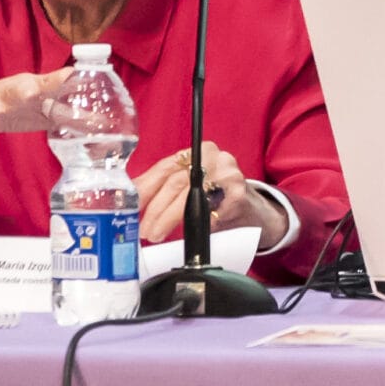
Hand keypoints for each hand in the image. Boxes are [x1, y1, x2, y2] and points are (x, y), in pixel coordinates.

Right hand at [0, 68, 72, 176]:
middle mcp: (10, 93)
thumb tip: (103, 122)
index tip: (73, 75)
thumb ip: (69, 112)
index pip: (47, 82)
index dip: (59, 80)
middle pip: (18, 89)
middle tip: (31, 91)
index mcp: (30, 87)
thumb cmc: (16, 104)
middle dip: (25, 89)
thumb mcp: (42, 106)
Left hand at [135, 143, 287, 251]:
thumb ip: (165, 187)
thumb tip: (131, 202)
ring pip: (190, 197)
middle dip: (155, 209)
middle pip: (175, 182)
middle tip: (144, 230)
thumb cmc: (216, 198)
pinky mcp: (239, 195)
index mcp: (197, 151)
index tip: (130, 206)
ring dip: (169, 219)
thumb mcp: (191, 185)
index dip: (144, 188)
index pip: (165, 168)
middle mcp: (214, 157)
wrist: (254, 210)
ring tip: (157, 234)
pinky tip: (188, 233)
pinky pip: (210, 212)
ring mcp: (228, 174)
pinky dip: (196, 225)